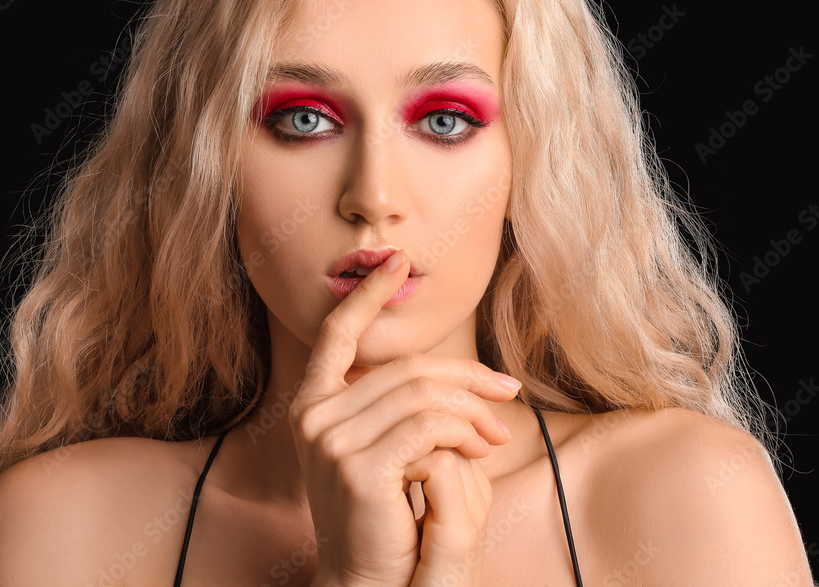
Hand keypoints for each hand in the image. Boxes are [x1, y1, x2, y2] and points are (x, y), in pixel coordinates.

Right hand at [288, 249, 519, 586]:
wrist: (367, 578)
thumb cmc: (381, 513)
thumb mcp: (379, 447)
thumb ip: (393, 405)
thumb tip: (454, 376)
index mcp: (311, 404)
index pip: (337, 335)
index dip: (368, 295)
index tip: (396, 263)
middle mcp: (312, 417)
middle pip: (407, 369)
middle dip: (467, 376)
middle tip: (507, 391)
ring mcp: (330, 441)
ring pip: (424, 396)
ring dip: (473, 413)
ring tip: (496, 436)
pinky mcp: (359, 468)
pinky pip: (430, 429)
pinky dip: (465, 436)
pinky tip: (479, 454)